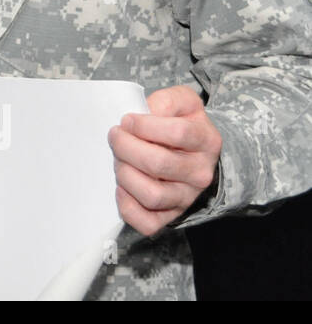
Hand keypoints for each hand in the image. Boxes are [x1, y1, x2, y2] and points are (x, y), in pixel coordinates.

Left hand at [108, 85, 221, 235]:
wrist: (194, 154)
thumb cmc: (182, 124)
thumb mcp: (182, 102)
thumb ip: (167, 100)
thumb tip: (147, 112)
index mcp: (206, 141)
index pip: (178, 133)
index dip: (144, 125)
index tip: (127, 120)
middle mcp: (200, 173)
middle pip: (159, 163)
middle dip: (126, 147)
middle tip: (116, 137)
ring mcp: (186, 197)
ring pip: (152, 194)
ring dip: (125, 174)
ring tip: (119, 160)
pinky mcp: (170, 215)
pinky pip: (148, 222)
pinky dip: (128, 207)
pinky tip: (121, 188)